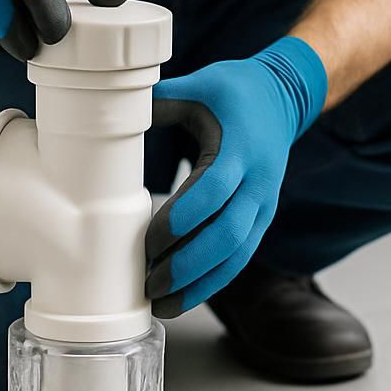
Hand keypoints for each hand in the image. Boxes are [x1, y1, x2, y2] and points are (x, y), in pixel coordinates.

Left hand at [145, 37, 327, 316]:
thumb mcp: (199, 86)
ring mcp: (265, 204)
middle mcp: (260, 181)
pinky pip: (241, 257)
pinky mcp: (263, 218)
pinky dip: (214, 281)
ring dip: (200, 284)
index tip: (148, 242)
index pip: (213, 192)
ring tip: (162, 304)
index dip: (180, 221)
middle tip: (149, 284)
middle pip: (228, 235)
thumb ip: (157, 102)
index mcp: (241, 148)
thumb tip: (107, 112)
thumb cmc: (235, 91)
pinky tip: (185, 297)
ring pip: (238, 255)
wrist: (282, 98)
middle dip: (188, 266)